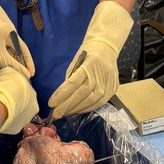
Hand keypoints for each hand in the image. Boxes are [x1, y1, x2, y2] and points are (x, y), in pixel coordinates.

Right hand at [0, 67, 38, 134]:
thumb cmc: (6, 85)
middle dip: (15, 104)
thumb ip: (13, 75)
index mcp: (33, 96)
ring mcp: (24, 121)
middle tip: (4, 100)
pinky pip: (10, 124)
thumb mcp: (11, 73)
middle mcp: (32, 110)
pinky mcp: (15, 129)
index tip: (9, 90)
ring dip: (11, 113)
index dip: (17, 92)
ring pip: (17, 116)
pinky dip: (5, 121)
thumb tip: (10, 73)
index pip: (26, 94)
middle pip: (23, 106)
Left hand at [47, 1, 133, 118]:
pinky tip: (77, 110)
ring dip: (76, 109)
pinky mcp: (112, 90)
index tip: (51, 104)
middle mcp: (99, 75)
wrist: (106, 49)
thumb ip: (70, 79)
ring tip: (65, 112)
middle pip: (81, 94)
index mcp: (88, 65)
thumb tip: (61, 97)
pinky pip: (98, 103)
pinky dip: (86, 108)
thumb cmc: (87, 54)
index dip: (61, 95)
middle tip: (56, 114)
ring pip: (90, 101)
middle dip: (67, 106)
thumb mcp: (76, 62)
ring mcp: (107, 83)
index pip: (73, 83)